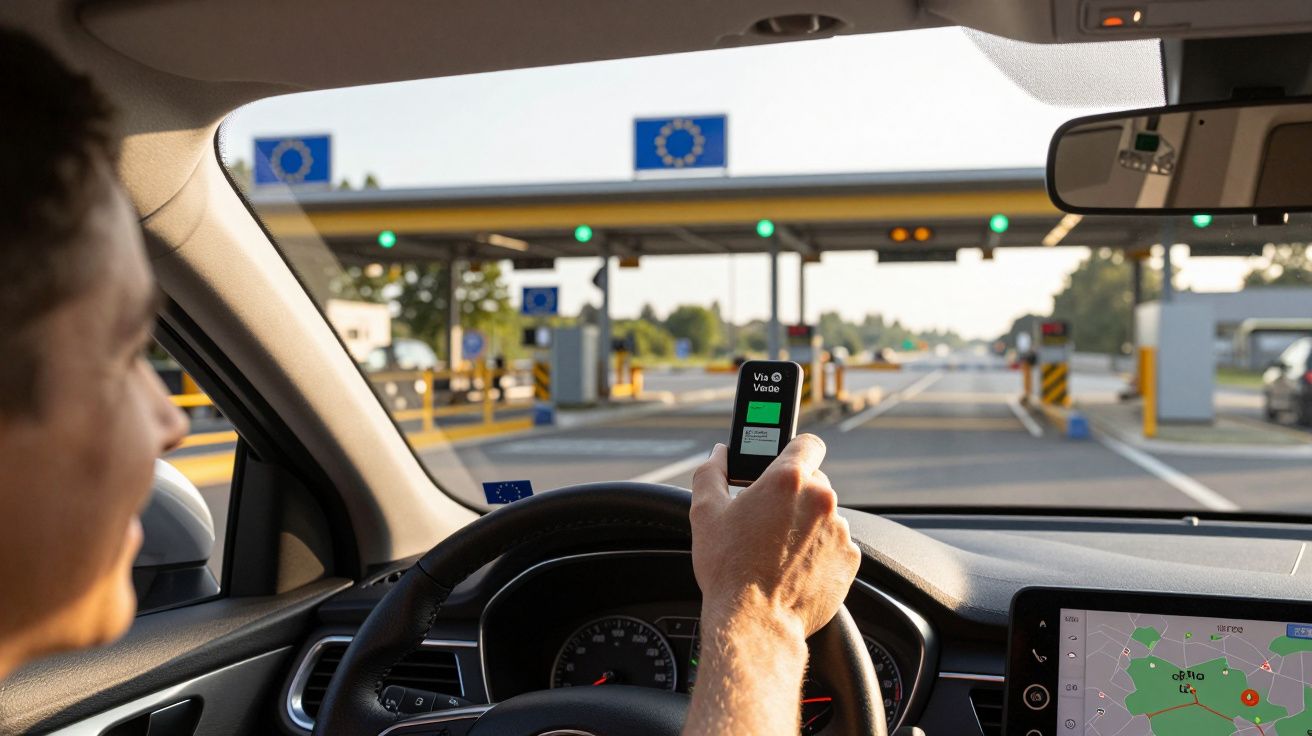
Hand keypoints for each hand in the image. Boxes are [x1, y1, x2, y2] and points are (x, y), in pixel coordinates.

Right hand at [690, 435, 860, 638]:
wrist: (755, 621)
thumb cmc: (729, 568)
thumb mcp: (705, 514)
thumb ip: (711, 472)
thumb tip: (718, 455)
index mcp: (788, 479)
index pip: (808, 443)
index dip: (795, 450)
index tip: (784, 463)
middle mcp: (821, 499)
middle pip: (814, 481)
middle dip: (794, 495)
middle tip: (767, 518)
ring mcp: (839, 530)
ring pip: (824, 515)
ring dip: (807, 525)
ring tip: (778, 550)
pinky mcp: (850, 559)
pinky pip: (836, 545)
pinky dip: (819, 552)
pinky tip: (793, 567)